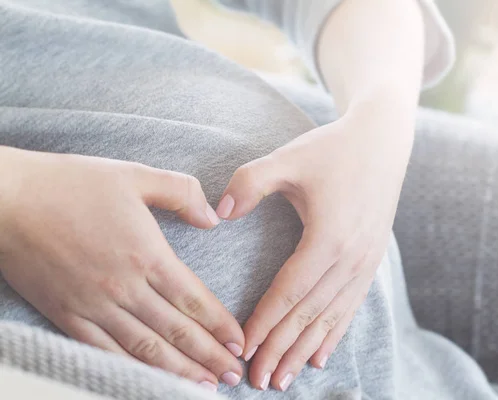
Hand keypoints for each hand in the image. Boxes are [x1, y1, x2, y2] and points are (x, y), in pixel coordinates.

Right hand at [0, 147, 243, 389]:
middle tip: (233, 377)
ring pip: (145, 348)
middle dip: (209, 356)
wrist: (8, 200)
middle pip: (176, 331)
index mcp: (146, 254)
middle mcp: (124, 287)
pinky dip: (131, 369)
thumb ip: (180, 192)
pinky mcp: (66, 316)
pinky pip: (105, 352)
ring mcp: (94, 306)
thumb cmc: (71, 183)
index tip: (239, 343)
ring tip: (204, 387)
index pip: (193, 299)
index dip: (219, 325)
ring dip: (178, 371)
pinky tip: (150, 380)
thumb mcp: (135, 175)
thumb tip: (212, 219)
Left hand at [215, 102, 412, 390]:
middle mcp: (351, 258)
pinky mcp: (372, 260)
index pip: (289, 291)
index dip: (265, 322)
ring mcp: (366, 262)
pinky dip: (334, 334)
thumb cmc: (333, 149)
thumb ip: (250, 182)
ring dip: (306, 350)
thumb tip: (220, 212)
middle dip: (281, 349)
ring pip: (331, 318)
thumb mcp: (288, 159)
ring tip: (284, 379)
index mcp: (329, 237)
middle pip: (309, 314)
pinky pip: (351, 306)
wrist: (382, 141)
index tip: (243, 350)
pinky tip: (321, 356)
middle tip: (257, 381)